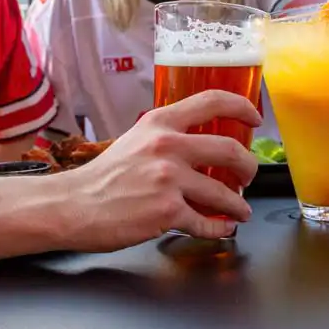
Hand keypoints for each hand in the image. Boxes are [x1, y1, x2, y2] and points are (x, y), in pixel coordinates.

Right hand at [59, 90, 260, 250]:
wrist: (73, 205)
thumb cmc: (101, 177)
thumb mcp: (135, 141)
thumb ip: (166, 139)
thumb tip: (200, 148)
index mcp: (159, 122)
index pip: (212, 100)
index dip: (242, 107)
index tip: (254, 118)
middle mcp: (168, 146)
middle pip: (230, 149)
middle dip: (249, 167)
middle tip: (249, 175)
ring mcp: (169, 179)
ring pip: (224, 193)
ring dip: (239, 205)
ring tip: (240, 210)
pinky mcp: (168, 211)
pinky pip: (207, 222)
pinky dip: (219, 228)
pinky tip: (221, 228)